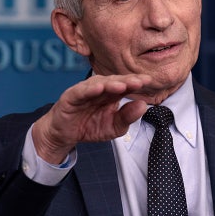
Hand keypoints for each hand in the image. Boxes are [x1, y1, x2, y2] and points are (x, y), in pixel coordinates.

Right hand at [32, 74, 152, 163]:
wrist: (65, 134)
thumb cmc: (90, 126)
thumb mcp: (114, 127)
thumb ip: (128, 117)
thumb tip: (143, 106)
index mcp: (112, 94)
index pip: (127, 85)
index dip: (137, 82)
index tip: (149, 81)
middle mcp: (100, 88)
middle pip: (115, 81)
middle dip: (128, 81)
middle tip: (140, 81)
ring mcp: (85, 90)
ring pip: (99, 83)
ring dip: (111, 83)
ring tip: (123, 85)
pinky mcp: (71, 96)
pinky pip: (81, 91)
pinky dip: (89, 89)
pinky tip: (98, 89)